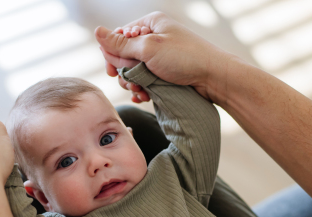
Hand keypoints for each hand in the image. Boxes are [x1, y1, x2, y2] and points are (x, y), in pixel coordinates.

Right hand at [95, 12, 229, 102]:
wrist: (214, 79)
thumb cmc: (185, 58)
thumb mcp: (149, 49)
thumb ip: (121, 43)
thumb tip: (97, 33)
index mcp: (150, 24)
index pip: (119, 36)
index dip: (112, 54)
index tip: (113, 70)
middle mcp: (154, 38)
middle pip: (125, 55)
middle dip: (124, 72)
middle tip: (131, 83)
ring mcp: (160, 57)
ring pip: (134, 70)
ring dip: (133, 83)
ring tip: (141, 92)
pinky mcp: (166, 73)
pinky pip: (145, 81)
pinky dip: (142, 90)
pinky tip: (144, 97)